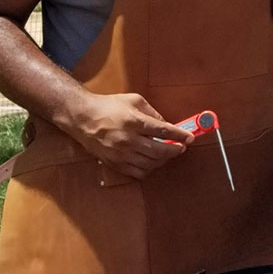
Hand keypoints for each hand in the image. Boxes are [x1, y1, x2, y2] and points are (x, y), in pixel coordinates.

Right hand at [61, 92, 194, 179]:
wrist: (82, 118)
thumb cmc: (109, 106)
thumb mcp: (134, 100)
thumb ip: (153, 113)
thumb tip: (168, 125)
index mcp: (134, 121)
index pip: (163, 131)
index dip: (180, 135)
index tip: (190, 137)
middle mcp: (127, 140)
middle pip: (159, 151)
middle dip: (175, 150)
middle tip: (181, 147)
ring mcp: (120, 154)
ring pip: (150, 164)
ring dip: (163, 160)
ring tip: (167, 153)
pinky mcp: (114, 163)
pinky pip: (137, 173)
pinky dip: (149, 169)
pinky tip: (152, 161)